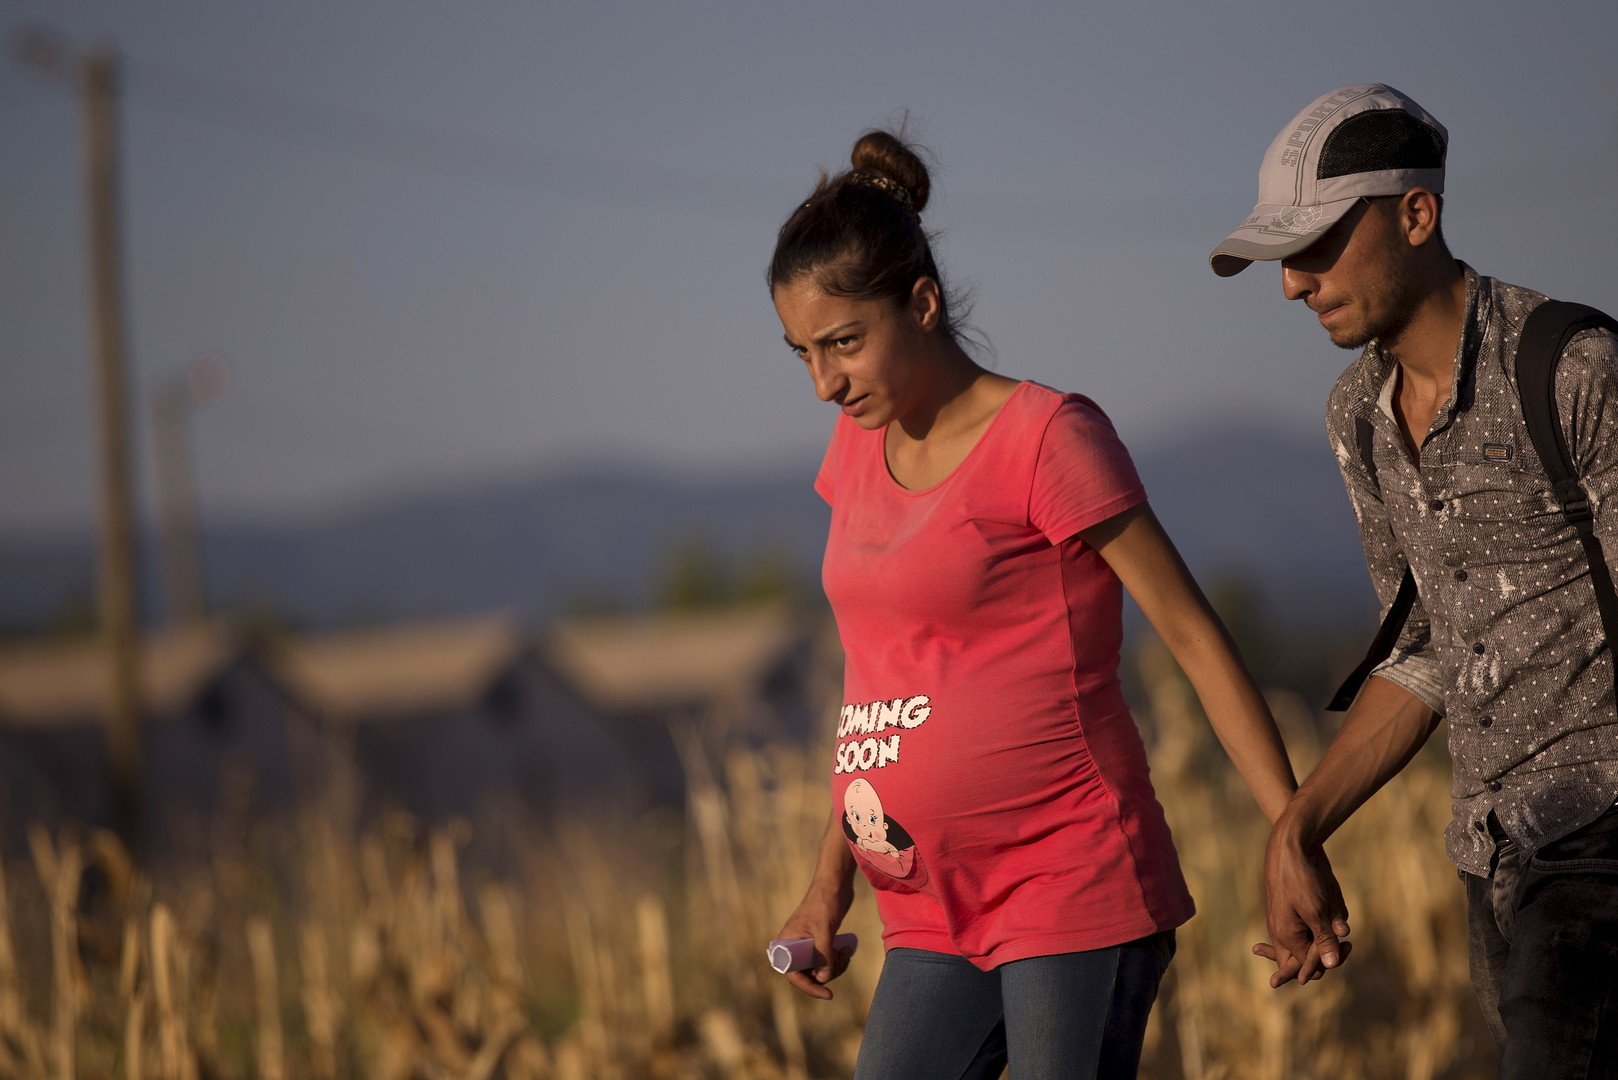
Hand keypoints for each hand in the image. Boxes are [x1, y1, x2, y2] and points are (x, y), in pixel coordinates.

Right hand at [773, 886, 854, 999]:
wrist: (835, 884)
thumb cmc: (825, 902)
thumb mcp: (824, 930)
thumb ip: (824, 955)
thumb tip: (824, 979)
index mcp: (787, 943)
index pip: (794, 975)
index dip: (809, 987)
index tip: (828, 994)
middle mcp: (794, 946)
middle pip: (809, 974)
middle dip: (827, 973)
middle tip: (842, 960)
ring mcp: (808, 944)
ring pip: (820, 969)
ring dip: (835, 966)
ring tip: (846, 953)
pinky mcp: (820, 941)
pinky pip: (827, 960)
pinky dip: (837, 960)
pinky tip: (847, 950)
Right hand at [1256, 829, 1350, 987]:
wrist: (1290, 846)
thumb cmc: (1300, 878)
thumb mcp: (1316, 911)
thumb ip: (1323, 940)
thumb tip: (1331, 965)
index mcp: (1285, 936)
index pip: (1310, 966)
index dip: (1329, 960)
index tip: (1346, 945)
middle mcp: (1284, 932)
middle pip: (1308, 956)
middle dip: (1328, 948)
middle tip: (1345, 937)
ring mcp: (1288, 920)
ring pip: (1314, 939)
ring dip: (1328, 928)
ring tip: (1331, 908)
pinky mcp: (1296, 909)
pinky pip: (1315, 923)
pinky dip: (1326, 916)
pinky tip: (1327, 898)